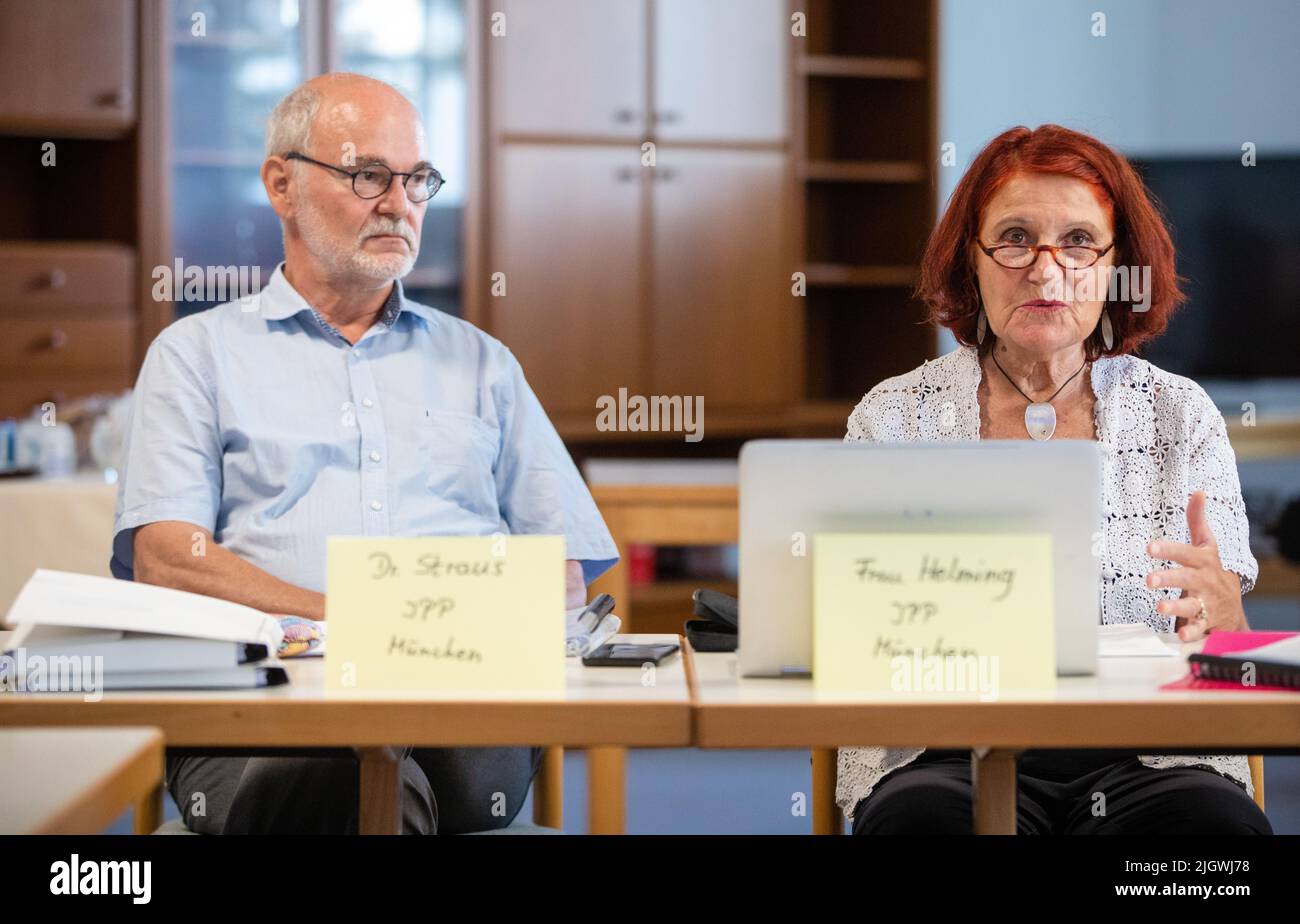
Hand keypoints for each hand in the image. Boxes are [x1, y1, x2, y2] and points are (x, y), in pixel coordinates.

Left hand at [1145, 490, 1245, 641]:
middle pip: (1186, 579)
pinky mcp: (1206, 622)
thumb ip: (1197, 521)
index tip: (1149, 547)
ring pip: (1191, 605)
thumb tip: (1197, 492)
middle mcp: (1204, 581)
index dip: (1168, 549)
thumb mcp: (1207, 545)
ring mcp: (1206, 603)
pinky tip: (1180, 635)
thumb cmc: (1212, 570)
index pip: (1185, 552)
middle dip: (1169, 579)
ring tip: (1160, 608)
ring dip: (1176, 607)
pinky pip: (1199, 629)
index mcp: (1203, 561)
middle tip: (1149, 580)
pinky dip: (1191, 633)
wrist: (1232, 606)